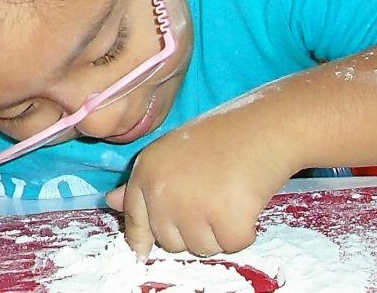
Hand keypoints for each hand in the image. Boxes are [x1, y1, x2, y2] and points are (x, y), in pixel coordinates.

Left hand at [106, 113, 296, 259]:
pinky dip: (245, 231)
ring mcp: (193, 207)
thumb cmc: (223, 135)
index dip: (144, 237)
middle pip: (170, 242)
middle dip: (193, 228)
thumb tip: (111, 202)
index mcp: (147, 171)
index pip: (135, 220)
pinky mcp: (225, 219)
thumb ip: (143, 182)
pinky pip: (232, 245)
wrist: (265, 126)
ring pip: (202, 248)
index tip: (146, 250)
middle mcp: (162, 190)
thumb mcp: (172, 152)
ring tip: (231, 195)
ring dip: (220, 231)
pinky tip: (248, 201)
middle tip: (213, 196)